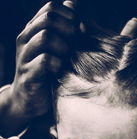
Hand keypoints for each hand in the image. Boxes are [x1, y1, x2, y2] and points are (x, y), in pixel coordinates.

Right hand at [3, 0, 80, 133]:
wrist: (29, 101)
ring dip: (63, 47)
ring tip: (67, 59)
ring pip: (45, 37)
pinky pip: (44, 61)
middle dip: (69, 29)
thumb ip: (66, 30)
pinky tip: (60, 70)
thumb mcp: (58, 50)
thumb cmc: (49, 74)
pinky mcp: (28, 75)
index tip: (81, 31)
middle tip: (76, 45)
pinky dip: (57, 64)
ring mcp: (25, 56)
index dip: (70, 16)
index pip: (52, 7)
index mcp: (34, 30)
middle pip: (49, 18)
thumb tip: (77, 7)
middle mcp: (26, 39)